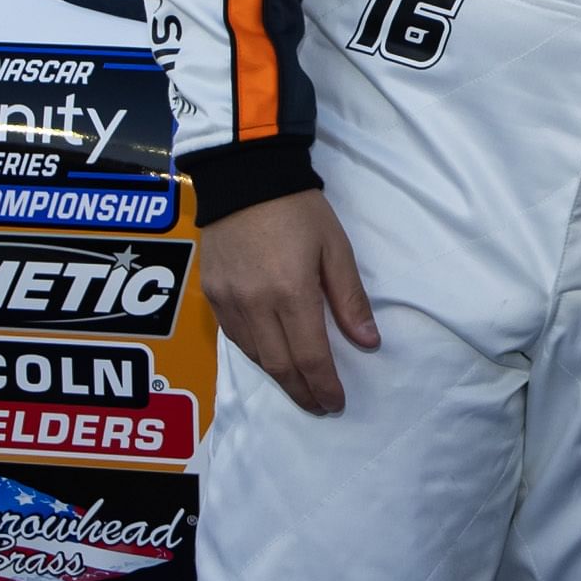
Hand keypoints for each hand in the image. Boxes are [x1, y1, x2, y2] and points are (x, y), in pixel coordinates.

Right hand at [195, 191, 379, 417]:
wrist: (244, 175)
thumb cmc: (298, 208)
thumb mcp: (335, 248)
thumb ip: (349, 299)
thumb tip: (368, 343)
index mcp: (291, 292)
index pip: (310, 357)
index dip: (324, 386)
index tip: (336, 403)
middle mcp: (256, 303)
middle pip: (280, 365)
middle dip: (302, 392)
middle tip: (320, 405)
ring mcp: (229, 300)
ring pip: (254, 356)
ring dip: (279, 377)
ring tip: (299, 387)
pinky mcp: (212, 293)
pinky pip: (234, 336)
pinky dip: (255, 354)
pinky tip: (270, 357)